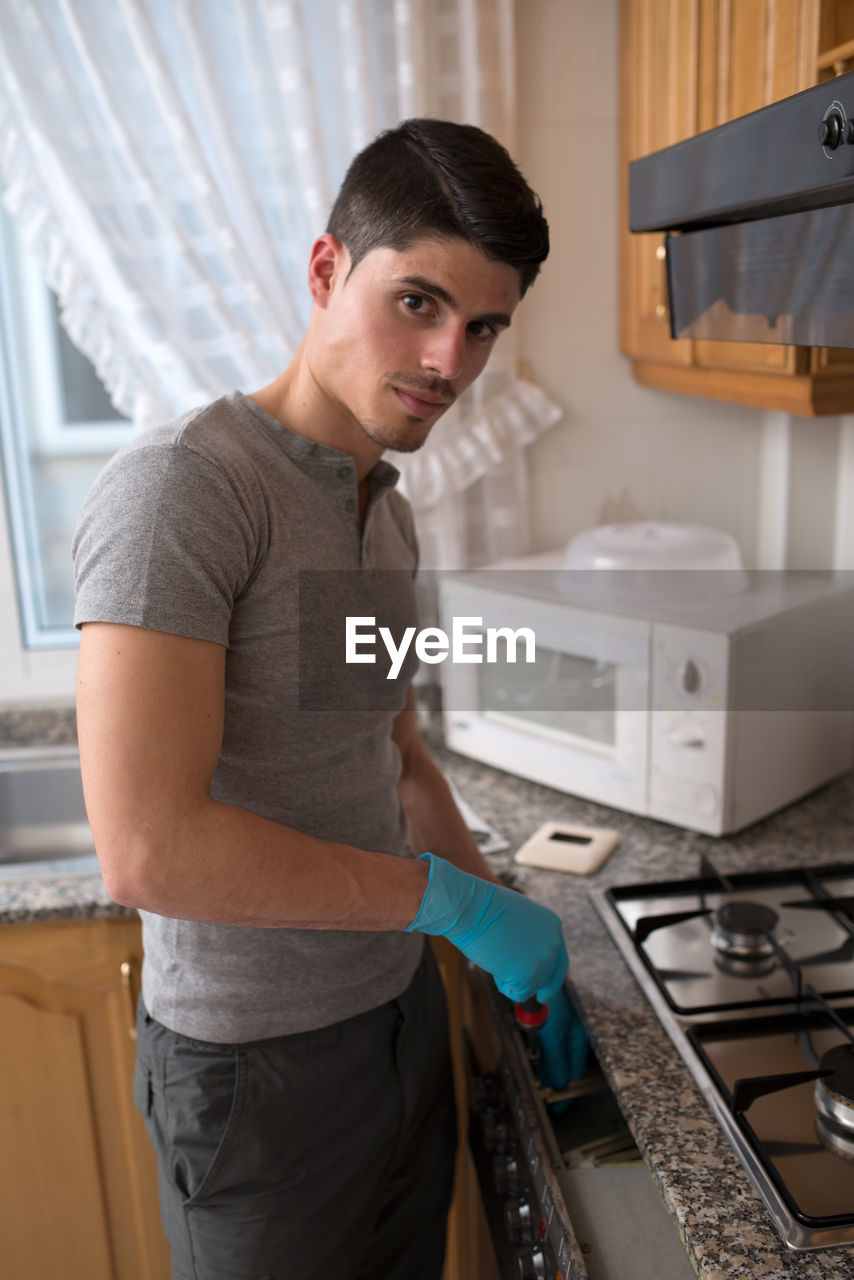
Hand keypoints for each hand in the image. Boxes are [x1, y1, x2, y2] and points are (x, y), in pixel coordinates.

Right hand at [404, 852, 567, 1002]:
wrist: (470, 908)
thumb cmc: (483, 908)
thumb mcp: (517, 918)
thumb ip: (529, 938)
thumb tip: (524, 959)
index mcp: (553, 926)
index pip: (559, 960)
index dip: (551, 978)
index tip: (544, 995)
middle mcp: (554, 943)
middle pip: (548, 978)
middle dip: (528, 981)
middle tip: (511, 983)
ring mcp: (544, 960)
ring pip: (530, 986)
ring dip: (510, 977)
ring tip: (495, 953)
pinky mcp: (529, 976)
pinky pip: (517, 993)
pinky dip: (502, 984)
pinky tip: (493, 962)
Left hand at [537, 987, 587, 1113]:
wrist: (534, 973)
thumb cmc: (551, 999)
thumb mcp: (554, 1032)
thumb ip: (556, 1059)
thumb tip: (561, 1086)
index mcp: (577, 1037)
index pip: (575, 1073)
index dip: (568, 1093)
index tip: (559, 1111)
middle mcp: (569, 1034)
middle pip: (563, 1066)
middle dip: (556, 1085)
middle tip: (548, 1106)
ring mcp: (556, 1028)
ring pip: (552, 1058)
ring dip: (546, 1073)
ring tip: (539, 1091)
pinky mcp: (543, 1022)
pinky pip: (542, 1047)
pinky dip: (539, 1059)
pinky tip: (533, 1067)